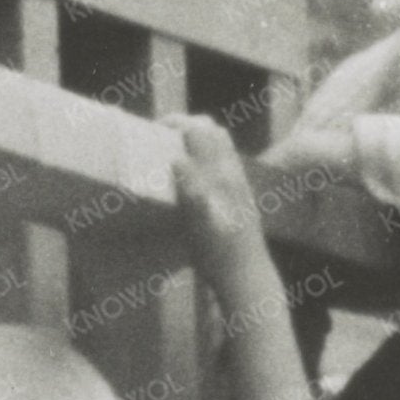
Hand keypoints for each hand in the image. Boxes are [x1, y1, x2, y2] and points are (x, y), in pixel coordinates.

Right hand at [171, 116, 282, 306]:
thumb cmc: (218, 255)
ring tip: (171, 152)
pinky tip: (190, 177)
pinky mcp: (238, 196)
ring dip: (196, 139)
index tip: (152, 130)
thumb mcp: (199, 226)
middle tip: (160, 137)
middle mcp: (233, 174)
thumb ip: (191, 191)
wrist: (247, 277)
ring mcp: (238, 184)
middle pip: (213, 130)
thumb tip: (177, 159)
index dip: (177, 122)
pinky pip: (221, 163)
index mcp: (221, 176)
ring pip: (220, 145)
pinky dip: (203, 156)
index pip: (201, 130)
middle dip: (186, 125)